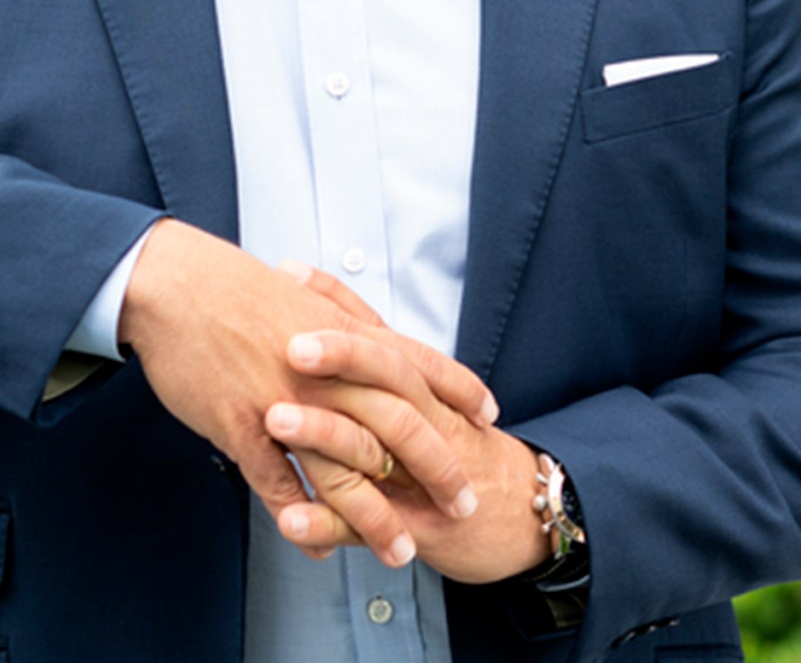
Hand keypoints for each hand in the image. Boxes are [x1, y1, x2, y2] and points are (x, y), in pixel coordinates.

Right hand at [115, 220, 497, 566]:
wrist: (176, 285)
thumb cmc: (235, 291)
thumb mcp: (305, 299)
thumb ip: (345, 322)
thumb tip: (372, 335)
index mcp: (347, 336)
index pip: (422, 366)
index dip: (460, 392)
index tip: (488, 419)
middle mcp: (329, 370)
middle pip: (399, 427)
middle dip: (438, 471)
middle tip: (462, 506)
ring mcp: (287, 401)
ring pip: (344, 470)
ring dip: (376, 518)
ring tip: (400, 551)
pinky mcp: (243, 426)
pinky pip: (278, 483)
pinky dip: (301, 519)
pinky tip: (317, 546)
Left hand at [261, 316, 556, 582]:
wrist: (524, 512)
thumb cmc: (465, 451)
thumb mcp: (430, 401)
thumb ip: (379, 368)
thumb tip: (317, 321)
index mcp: (420, 389)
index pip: (377, 334)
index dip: (336, 302)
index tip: (289, 274)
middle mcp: (424, 421)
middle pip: (386, 376)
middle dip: (340, 356)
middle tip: (292, 343)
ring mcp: (417, 473)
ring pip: (370, 447)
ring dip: (322, 433)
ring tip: (276, 419)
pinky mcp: (410, 525)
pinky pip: (363, 525)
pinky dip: (325, 523)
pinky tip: (290, 519)